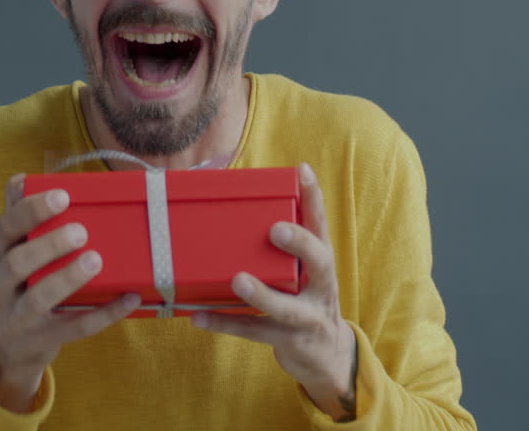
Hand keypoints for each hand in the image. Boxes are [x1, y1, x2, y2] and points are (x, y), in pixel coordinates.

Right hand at [0, 173, 140, 411]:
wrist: (9, 346)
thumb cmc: (19, 284)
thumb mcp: (10, 251)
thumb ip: (18, 217)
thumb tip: (23, 177)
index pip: (6, 227)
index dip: (32, 210)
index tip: (62, 196)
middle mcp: (0, 284)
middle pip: (17, 263)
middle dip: (49, 245)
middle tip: (81, 232)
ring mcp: (19, 316)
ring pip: (39, 298)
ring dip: (68, 278)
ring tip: (96, 260)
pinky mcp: (43, 339)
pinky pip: (74, 328)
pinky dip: (104, 314)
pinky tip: (129, 298)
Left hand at [191, 163, 358, 421]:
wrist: (328, 357)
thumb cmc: (305, 300)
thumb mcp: (303, 273)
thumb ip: (282, 247)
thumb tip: (237, 211)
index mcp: (321, 262)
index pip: (321, 225)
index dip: (314, 198)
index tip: (301, 171)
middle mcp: (320, 286)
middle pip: (319, 262)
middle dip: (300, 244)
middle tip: (276, 230)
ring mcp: (308, 317)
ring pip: (286, 307)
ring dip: (261, 294)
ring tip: (238, 279)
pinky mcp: (290, 342)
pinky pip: (255, 332)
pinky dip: (226, 324)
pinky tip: (200, 317)